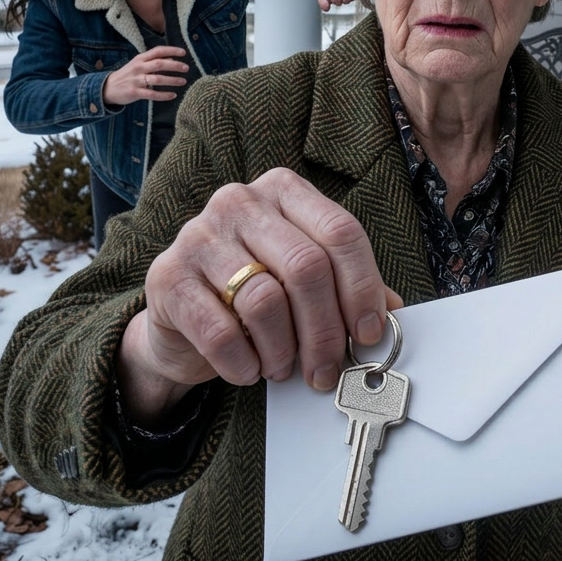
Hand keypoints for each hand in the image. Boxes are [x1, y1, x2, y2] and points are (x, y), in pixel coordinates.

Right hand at [102, 46, 188, 106]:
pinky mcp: (135, 92)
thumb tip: (172, 58)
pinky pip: (152, 94)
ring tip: (183, 81)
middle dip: (174, 65)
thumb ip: (153, 61)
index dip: (171, 50)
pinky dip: (164, 95)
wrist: (107, 88)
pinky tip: (173, 95)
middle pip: (159, 64)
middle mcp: (138, 68)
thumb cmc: (127, 75)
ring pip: (157, 79)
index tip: (183, 52)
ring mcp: (136, 80)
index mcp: (140, 59)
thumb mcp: (138, 64)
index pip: (157, 51)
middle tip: (186, 68)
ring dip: (172, 80)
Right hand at [116, 168, 401, 423]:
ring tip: (284, 368)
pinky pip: (219, 330)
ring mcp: (199, 234)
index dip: (362, 287)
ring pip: (265, 300)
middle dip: (325, 330)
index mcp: (284, 191)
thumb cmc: (254, 290)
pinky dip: (243, 362)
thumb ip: (348, 285)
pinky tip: (249, 369)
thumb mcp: (305, 279)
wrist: (181, 316)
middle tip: (327, 369)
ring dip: (283, 350)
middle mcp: (240, 201)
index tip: (370, 332)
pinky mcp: (167, 276)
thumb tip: (394, 313)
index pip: (340, 231)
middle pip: (307, 266)